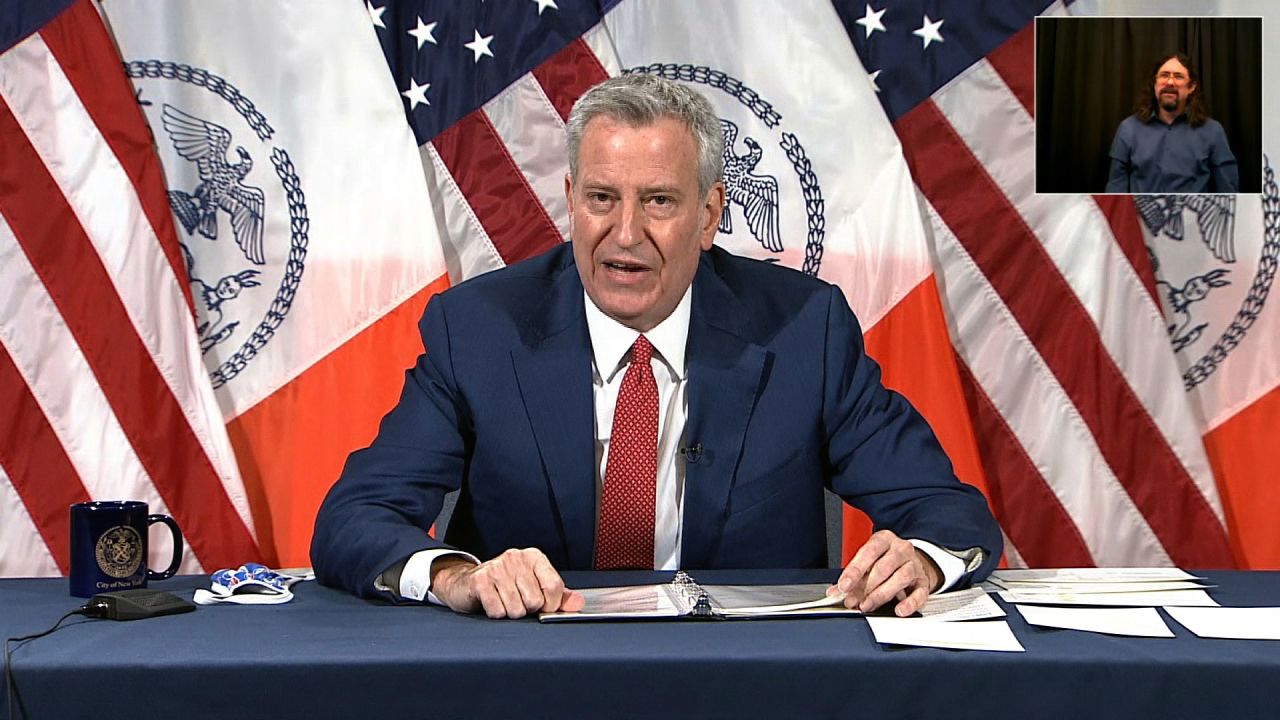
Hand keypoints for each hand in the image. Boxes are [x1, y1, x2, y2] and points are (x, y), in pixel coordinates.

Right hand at [430, 548, 584, 618]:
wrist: (467, 582)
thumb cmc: (505, 586)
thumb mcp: (534, 586)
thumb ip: (559, 596)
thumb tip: (579, 602)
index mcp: (534, 557)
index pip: (554, 586)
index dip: (550, 605)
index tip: (542, 606)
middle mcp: (516, 557)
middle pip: (535, 601)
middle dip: (527, 609)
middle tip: (516, 601)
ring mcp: (497, 567)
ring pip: (516, 609)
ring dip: (510, 613)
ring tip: (503, 602)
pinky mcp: (480, 580)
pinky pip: (497, 611)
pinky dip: (495, 614)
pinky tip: (491, 603)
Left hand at [829, 530, 940, 616]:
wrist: (911, 562)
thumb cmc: (885, 561)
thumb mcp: (868, 562)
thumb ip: (852, 577)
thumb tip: (835, 592)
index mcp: (884, 539)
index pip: (869, 552)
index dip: (855, 570)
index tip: (844, 586)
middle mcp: (901, 549)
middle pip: (884, 567)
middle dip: (865, 587)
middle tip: (853, 601)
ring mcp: (915, 565)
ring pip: (901, 578)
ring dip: (881, 594)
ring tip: (867, 605)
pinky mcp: (924, 582)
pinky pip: (920, 593)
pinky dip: (909, 603)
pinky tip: (899, 610)